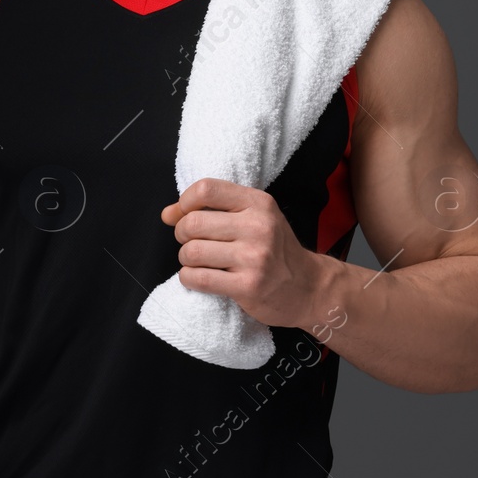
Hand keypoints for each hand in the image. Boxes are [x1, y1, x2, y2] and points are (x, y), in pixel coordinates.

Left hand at [159, 178, 324, 328]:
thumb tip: (167, 214)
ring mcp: (254, 258)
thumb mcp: (253, 218)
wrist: (310, 288)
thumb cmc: (275, 250)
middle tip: (193, 243)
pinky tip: (200, 277)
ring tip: (200, 262)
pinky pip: (197, 278)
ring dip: (186, 259)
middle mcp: (258, 227)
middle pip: (192, 223)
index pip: (206, 189)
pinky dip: (189, 278)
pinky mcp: (248, 286)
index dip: (184, 202)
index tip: (184, 214)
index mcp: (259, 203)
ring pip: (191, 252)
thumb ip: (211, 209)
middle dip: (182, 235)